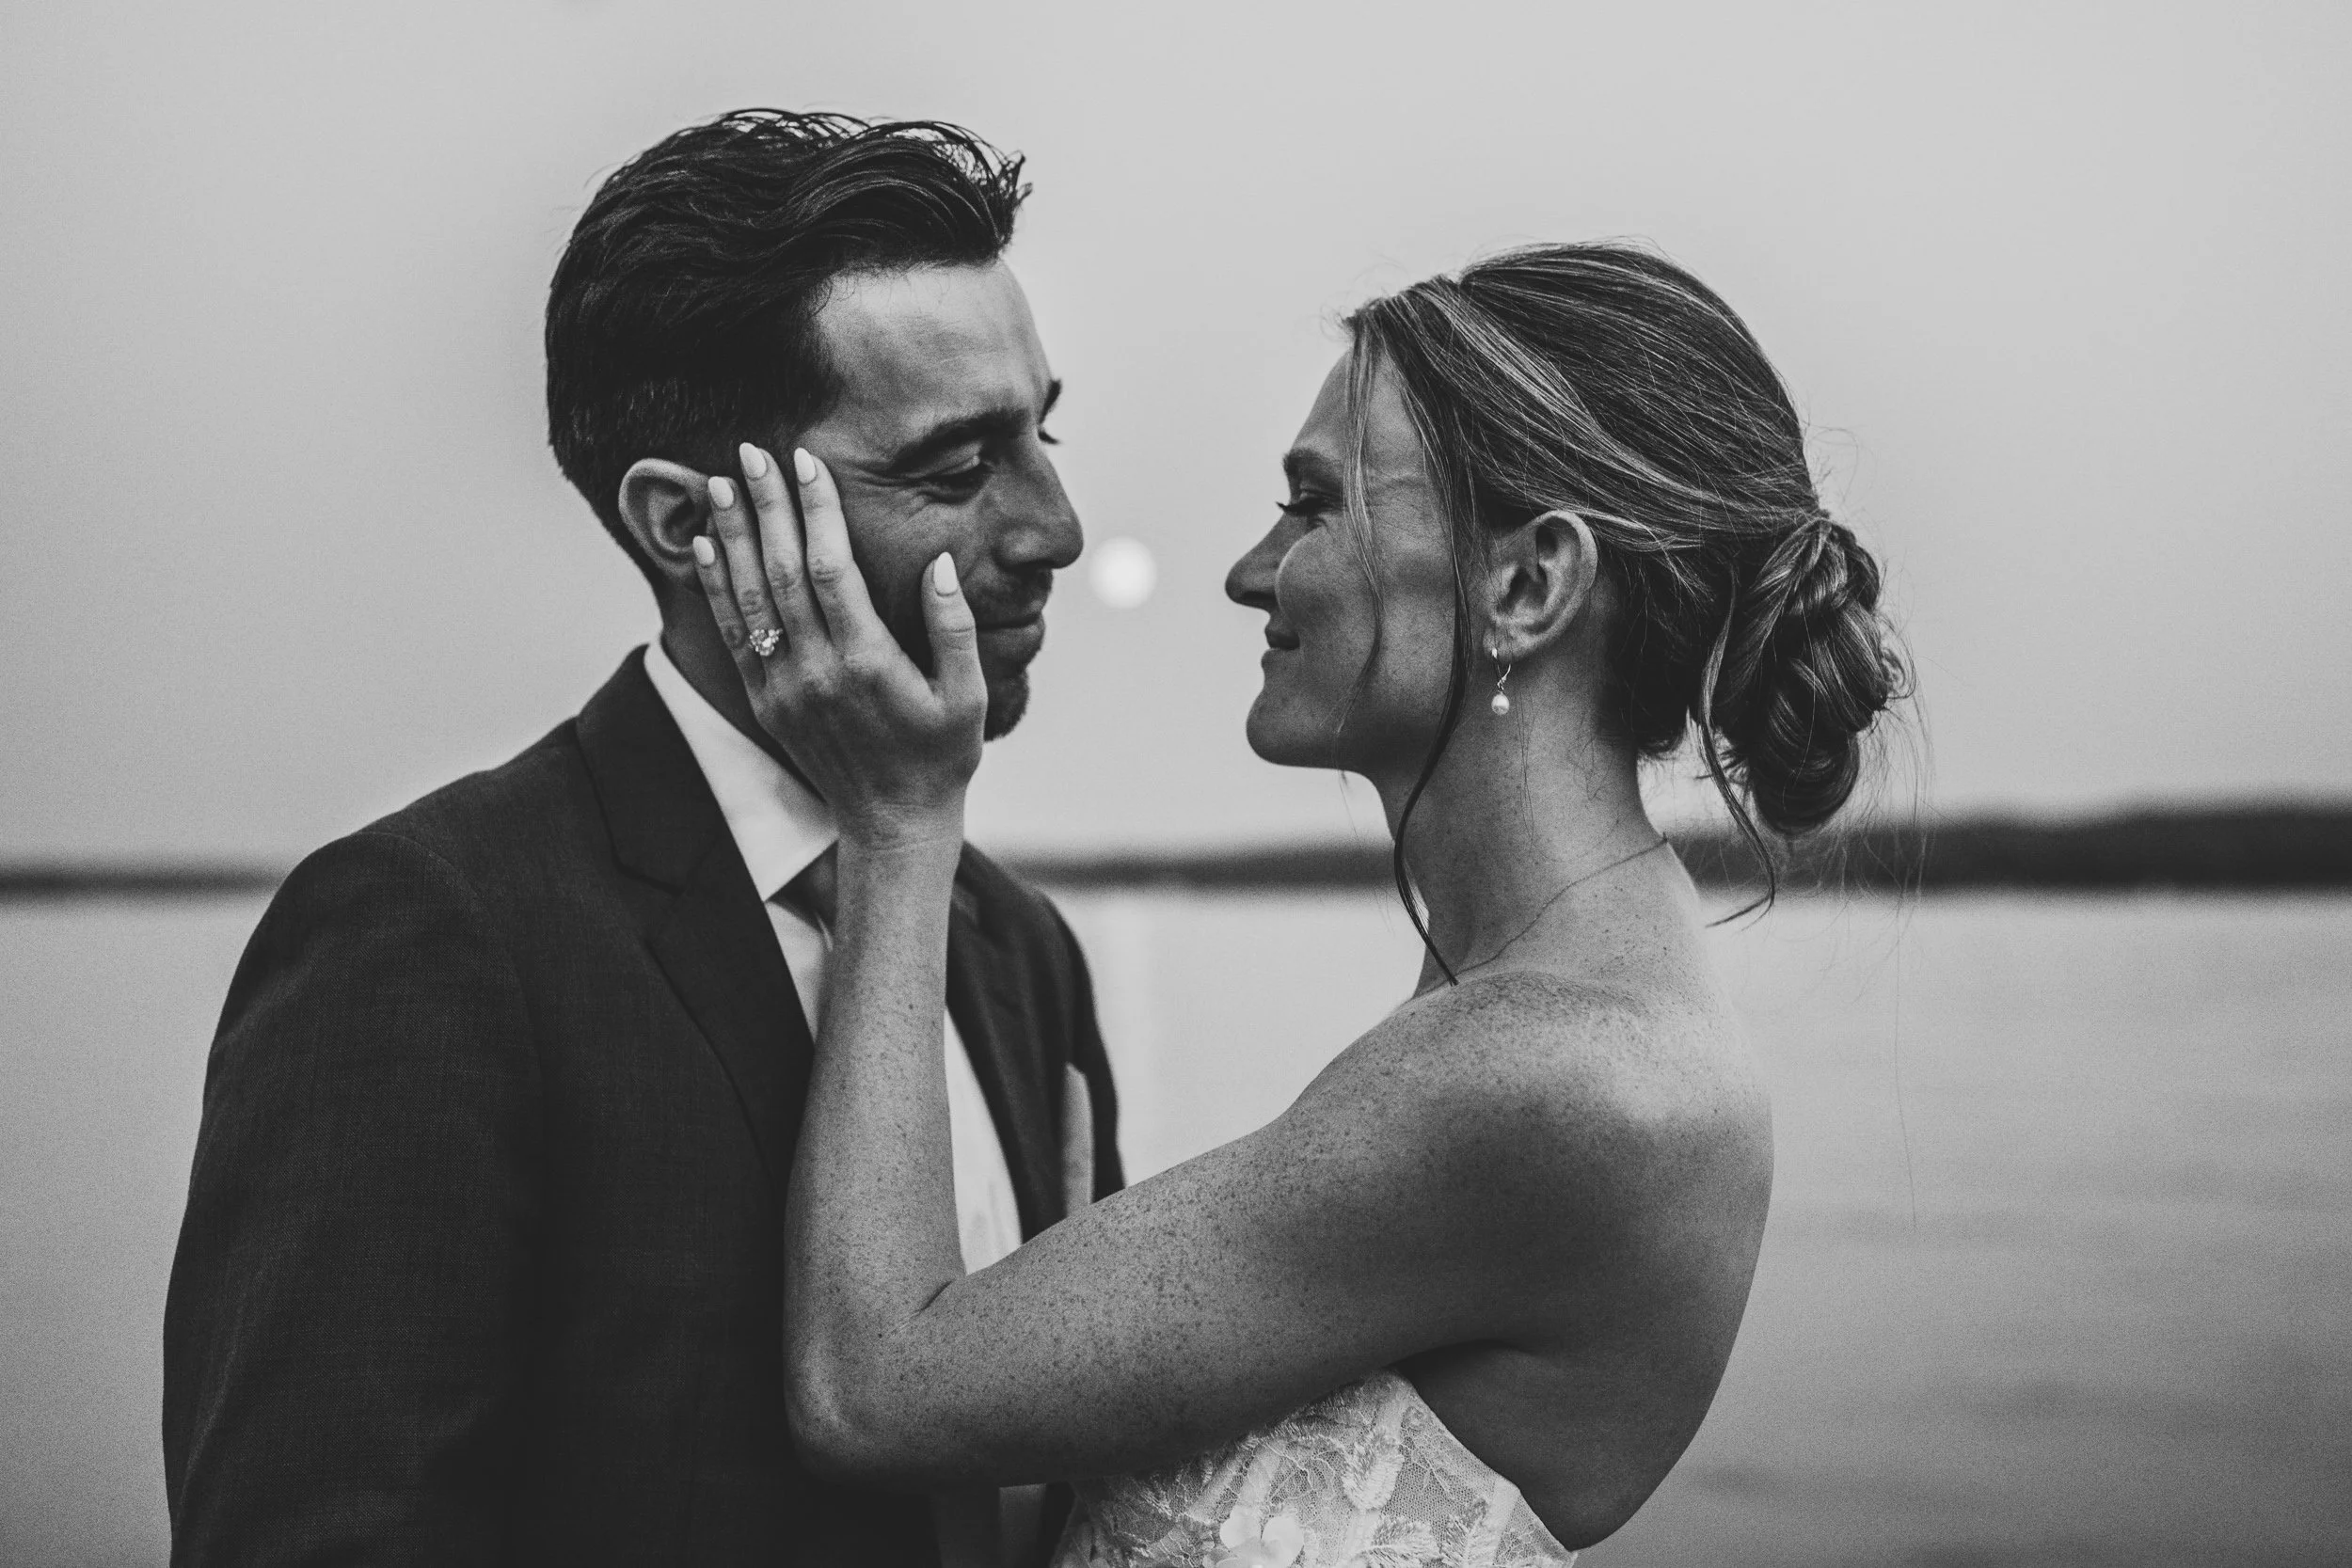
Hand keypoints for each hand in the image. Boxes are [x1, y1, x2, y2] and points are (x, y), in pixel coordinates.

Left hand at [693, 442, 984, 848]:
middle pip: (780, 571)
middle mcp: (816, 672)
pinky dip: (717, 586)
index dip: (815, 511)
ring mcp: (784, 688)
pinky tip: (707, 545)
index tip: (806, 462)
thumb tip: (941, 564)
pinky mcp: (765, 701)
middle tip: (751, 452)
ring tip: (717, 483)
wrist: (892, 823)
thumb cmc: (940, 756)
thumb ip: (953, 628)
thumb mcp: (969, 696)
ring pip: (749, 597)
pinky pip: (734, 633)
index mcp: (867, 664)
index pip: (830, 568)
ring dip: (732, 536)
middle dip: (766, 506)